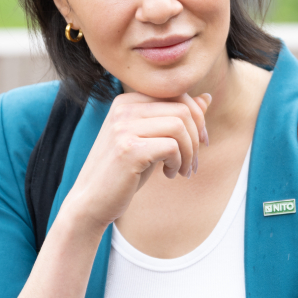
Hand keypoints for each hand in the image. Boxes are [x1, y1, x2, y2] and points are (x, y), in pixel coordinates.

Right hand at [62, 92, 209, 229]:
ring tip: (182, 170)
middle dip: (197, 138)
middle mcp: (123, 109)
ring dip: (189, 152)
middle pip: (182, 110)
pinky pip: (172, 146)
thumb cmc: (124, 171)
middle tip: (192, 163)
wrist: (91, 202)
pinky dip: (178, 162)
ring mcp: (123, 127)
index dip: (198, 119)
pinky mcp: (128, 149)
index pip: (177, 95)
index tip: (201, 143)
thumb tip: (206, 98)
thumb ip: (175, 118)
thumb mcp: (152, 140)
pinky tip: (169, 175)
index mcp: (127, 101)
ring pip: (180, 126)